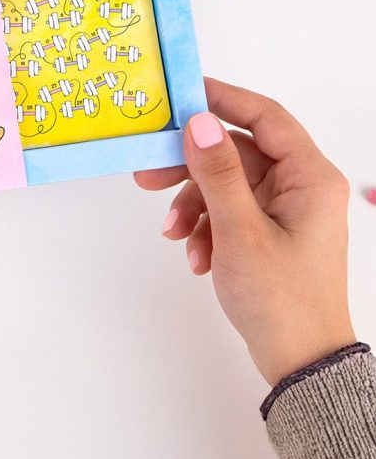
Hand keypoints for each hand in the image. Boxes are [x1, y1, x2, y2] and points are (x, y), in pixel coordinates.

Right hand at [134, 77, 355, 385]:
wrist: (300, 363)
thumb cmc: (282, 300)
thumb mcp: (240, 232)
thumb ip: (216, 173)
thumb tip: (198, 122)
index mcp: (310, 177)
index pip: (265, 117)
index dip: (222, 100)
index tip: (180, 96)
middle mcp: (301, 187)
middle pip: (236, 153)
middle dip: (190, 166)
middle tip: (147, 174)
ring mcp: (285, 210)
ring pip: (225, 184)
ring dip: (193, 204)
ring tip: (173, 233)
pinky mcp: (269, 231)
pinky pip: (228, 211)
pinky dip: (204, 227)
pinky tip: (195, 255)